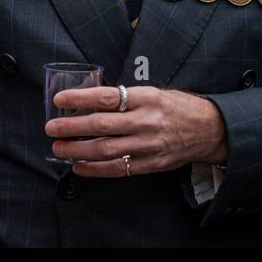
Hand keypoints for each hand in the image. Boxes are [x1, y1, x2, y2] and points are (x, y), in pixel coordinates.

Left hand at [44, 86, 227, 177]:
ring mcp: (149, 145)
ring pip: (107, 149)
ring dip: (78, 150)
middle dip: (72, 127)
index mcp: (147, 97)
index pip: (107, 97)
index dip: (80, 98)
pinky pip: (118, 169)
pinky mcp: (151, 164)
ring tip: (59, 148)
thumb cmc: (177, 107)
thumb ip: (126, 98)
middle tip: (51, 128)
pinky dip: (95, 169)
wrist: (209, 129)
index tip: (59, 99)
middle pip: (102, 125)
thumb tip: (90, 100)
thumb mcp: (154, 92)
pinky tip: (78, 166)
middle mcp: (147, 121)